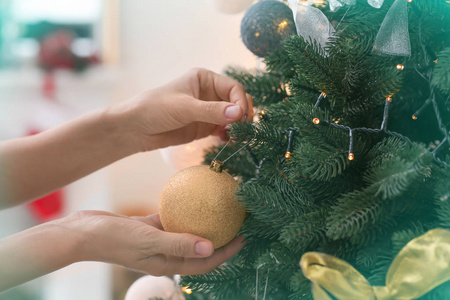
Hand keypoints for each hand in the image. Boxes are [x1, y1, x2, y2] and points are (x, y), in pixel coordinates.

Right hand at [69, 211, 245, 275]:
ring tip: (220, 206)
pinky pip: (172, 217)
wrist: (83, 232)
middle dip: (221, 236)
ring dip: (204, 221)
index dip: (227, 252)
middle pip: (200, 247)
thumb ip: (180, 244)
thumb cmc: (114, 239)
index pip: (205, 262)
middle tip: (237, 219)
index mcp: (167, 263)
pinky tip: (192, 194)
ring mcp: (158, 240)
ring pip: (187, 230)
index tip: (244, 237)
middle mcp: (166, 254)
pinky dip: (183, 208)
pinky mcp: (149, 226)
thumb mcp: (149, 240)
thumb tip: (210, 248)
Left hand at [113, 68, 253, 150]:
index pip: (233, 88)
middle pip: (237, 102)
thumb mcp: (184, 108)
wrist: (136, 129)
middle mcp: (209, 93)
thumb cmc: (156, 108)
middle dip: (242, 114)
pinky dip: (229, 135)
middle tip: (241, 129)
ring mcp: (208, 111)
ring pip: (233, 117)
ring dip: (238, 127)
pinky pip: (225, 129)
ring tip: (234, 137)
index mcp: (205, 79)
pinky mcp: (205, 127)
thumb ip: (212, 111)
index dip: (240, 102)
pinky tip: (226, 140)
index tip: (240, 118)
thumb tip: (238, 113)